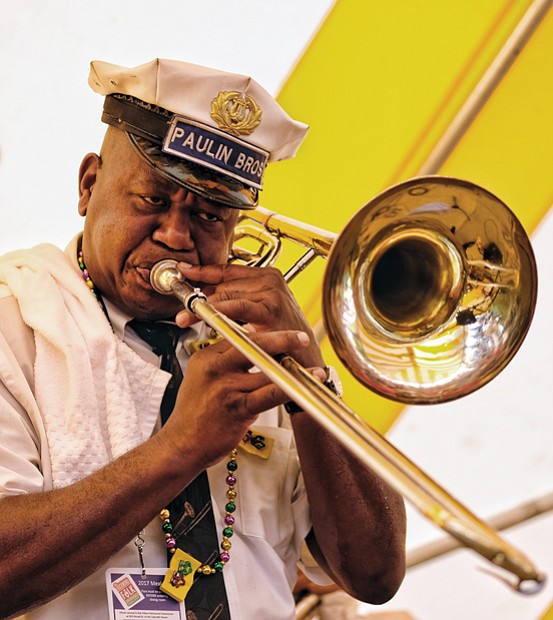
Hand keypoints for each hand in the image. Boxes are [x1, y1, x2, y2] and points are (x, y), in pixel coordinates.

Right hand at [159, 327, 311, 468]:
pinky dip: (289, 388)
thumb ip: (223, 359)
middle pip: (253, 345)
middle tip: (301, 338)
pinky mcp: (237, 408)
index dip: (263, 334)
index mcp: (206, 358)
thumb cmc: (193, 414)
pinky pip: (268, 395)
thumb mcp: (200, 377)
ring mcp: (226, 388)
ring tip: (313, 369)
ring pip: (265, 370)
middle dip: (281, 339)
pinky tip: (303, 386)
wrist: (181, 445)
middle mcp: (215, 369)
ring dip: (292, 368)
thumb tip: (250, 339)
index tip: (281, 332)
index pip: (237, 336)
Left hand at [174, 262, 324, 370]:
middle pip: (223, 284)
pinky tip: (205, 320)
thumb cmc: (281, 338)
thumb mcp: (256, 314)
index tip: (183, 270)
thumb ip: (234, 302)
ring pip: (226, 295)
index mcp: (266, 276)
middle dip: (199, 297)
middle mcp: (270, 279)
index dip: (203, 271)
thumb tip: (203, 295)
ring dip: (203, 307)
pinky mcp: (271, 308)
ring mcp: (272, 292)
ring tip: (186, 317)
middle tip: (181, 309)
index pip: (227, 269)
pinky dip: (219, 313)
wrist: (304, 359)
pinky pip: (237, 308)